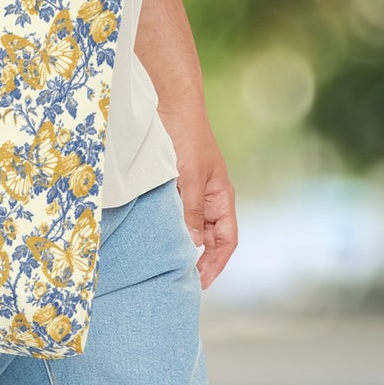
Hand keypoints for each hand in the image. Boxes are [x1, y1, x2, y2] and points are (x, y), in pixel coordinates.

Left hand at [166, 113, 236, 289]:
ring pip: (191, 225)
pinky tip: (157, 235)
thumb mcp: (191, 176)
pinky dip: (170, 225)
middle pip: (209, 237)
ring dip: (182, 243)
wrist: (171, 103)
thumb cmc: (187, 136)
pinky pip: (176, 211)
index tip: (200, 281)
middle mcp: (209, 196)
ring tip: (167, 262)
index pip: (226, 239)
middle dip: (199, 258)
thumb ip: (192, 210)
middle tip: (179, 277)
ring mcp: (192, 190)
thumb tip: (192, 244)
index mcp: (222, 196)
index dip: (217, 263)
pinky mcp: (175, 183)